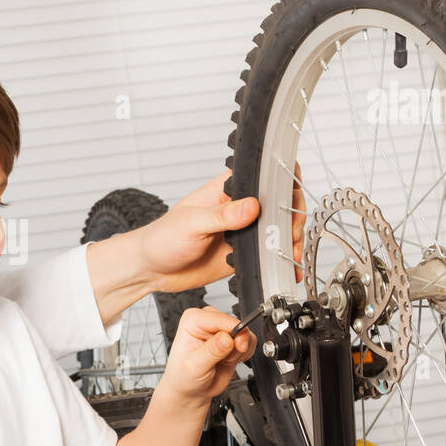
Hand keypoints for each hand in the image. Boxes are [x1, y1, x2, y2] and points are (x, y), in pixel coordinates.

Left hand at [135, 165, 305, 292]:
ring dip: (290, 241)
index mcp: (227, 189)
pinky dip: (281, 260)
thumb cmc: (162, 238)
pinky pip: (269, 254)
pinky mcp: (243, 253)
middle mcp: (239, 208)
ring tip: (289, 255)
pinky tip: (286, 267)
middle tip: (290, 235)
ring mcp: (243, 231)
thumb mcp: (191, 223)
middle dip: (292, 218)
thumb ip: (221, 215)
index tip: (293, 195)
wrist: (152, 269)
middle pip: (280, 204)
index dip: (284, 181)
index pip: (264, 176)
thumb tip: (251, 206)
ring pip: (278, 230)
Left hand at [160, 305, 255, 401]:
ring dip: (239, 351)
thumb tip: (227, 338)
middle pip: (237, 324)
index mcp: (194, 320)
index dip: (235, 332)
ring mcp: (220, 329)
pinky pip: (250, 341)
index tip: (236, 346)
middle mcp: (207, 321)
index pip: (222, 318)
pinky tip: (229, 360)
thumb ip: (212, 351)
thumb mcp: (195, 366)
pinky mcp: (232, 339)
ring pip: (246, 333)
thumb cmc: (184, 375)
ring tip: (222, 360)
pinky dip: (244, 354)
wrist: (190, 389)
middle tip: (223, 358)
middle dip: (235, 345)